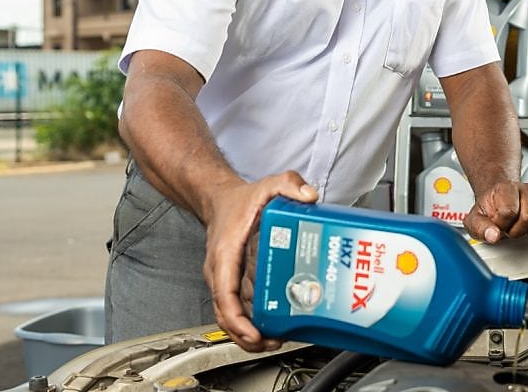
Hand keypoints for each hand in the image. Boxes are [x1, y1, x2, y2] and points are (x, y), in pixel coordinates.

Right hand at [202, 171, 317, 350]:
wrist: (219, 200)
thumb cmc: (239, 201)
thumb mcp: (267, 185)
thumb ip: (289, 183)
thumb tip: (308, 195)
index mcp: (225, 255)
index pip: (224, 295)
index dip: (237, 320)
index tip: (253, 333)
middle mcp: (220, 271)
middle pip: (225, 314)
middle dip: (246, 335)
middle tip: (272, 343)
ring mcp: (224, 279)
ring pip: (229, 316)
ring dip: (247, 334)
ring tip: (274, 341)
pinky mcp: (231, 282)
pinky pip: (236, 308)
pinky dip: (249, 322)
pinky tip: (270, 326)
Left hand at [463, 181, 527, 242]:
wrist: (499, 200)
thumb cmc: (490, 210)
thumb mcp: (475, 220)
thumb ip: (480, 228)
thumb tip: (493, 235)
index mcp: (506, 189)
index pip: (509, 212)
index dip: (502, 226)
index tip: (498, 226)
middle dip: (518, 231)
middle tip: (511, 230)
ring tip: (526, 231)